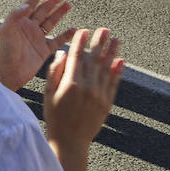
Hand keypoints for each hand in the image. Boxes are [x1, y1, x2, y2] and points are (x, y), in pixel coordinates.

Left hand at [0, 0, 75, 91]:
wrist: (9, 72)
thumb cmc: (5, 52)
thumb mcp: (6, 30)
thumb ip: (15, 16)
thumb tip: (27, 5)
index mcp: (19, 22)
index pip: (29, 5)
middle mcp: (29, 29)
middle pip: (43, 11)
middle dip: (52, 1)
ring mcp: (37, 39)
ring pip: (51, 23)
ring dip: (59, 14)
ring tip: (68, 4)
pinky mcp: (44, 51)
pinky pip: (57, 41)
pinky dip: (65, 36)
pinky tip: (73, 30)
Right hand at [44, 28, 123, 150]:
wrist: (70, 141)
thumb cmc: (55, 116)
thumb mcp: (48, 93)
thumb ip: (55, 72)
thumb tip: (62, 53)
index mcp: (70, 83)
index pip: (77, 57)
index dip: (81, 42)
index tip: (84, 30)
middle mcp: (87, 87)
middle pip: (94, 59)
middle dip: (99, 42)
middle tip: (104, 29)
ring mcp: (99, 95)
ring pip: (107, 69)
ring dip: (112, 52)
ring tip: (115, 39)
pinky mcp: (107, 103)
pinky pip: (114, 83)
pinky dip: (118, 71)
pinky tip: (120, 60)